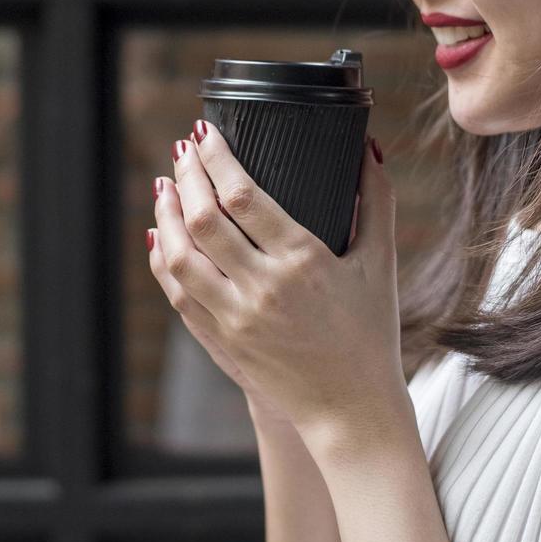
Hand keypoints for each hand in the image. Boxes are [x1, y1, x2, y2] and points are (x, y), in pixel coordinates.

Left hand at [146, 121, 406, 443]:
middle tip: (184, 149)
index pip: (244, 198)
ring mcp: (237, 318)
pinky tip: (160, 235)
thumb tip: (369, 145)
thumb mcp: (380, 263)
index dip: (217, 159)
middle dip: (187, 175)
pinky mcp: (222, 340)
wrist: (350, 408)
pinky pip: (177, 293)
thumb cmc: (370, 331)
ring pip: (180, 256)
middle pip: (204, 220)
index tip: (206, 133)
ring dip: (166, 214)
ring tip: (165, 184)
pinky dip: (162, 259)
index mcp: (304, 262)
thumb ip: (375, 199)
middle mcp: (264, 289)